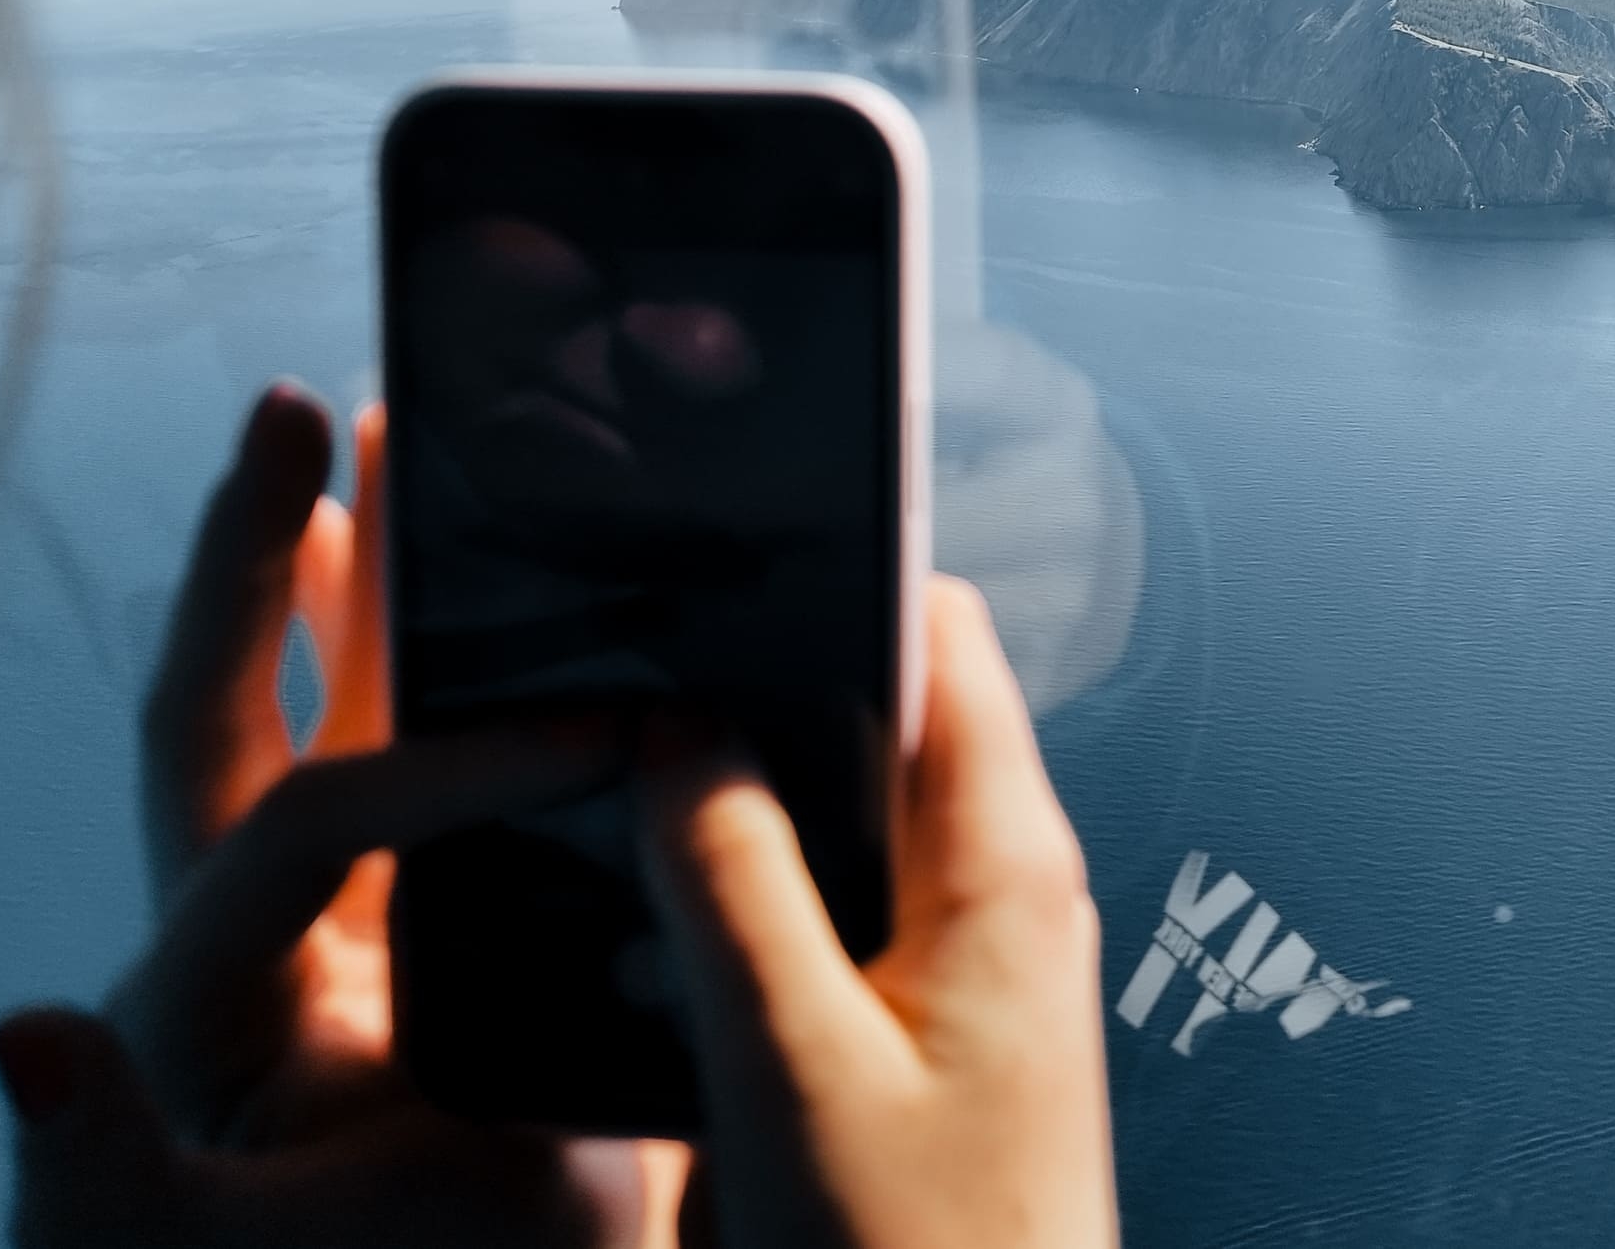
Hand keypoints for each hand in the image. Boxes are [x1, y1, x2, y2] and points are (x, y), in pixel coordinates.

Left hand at [0, 384, 683, 1247]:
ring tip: (370, 423)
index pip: (307, 819)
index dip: (447, 761)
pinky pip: (411, 756)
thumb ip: (101, 1169)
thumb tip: (22, 1031)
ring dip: (339, 564)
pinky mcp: (421, 924)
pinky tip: (446, 570)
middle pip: (224, 708)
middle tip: (298, 411)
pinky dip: (417, 649)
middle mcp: (250, 938)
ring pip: (317, 704)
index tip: (598, 741)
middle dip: (253, 556)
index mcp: (206, 1000)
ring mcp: (339, 924)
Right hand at [639, 575, 1118, 1248]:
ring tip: (609, 761)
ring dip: (744, 787)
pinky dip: (753, 884)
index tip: (706, 545)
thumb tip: (675, 727)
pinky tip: (649, 901)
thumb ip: (733, 887)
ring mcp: (967, 958)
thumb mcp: (797, 1070)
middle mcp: (1003, 887)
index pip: (936, 636)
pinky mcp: (923, 1026)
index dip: (830, 570)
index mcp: (1006, 861)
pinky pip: (837, 907)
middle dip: (759, 675)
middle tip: (619, 650)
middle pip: (881, 711)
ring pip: (847, 812)